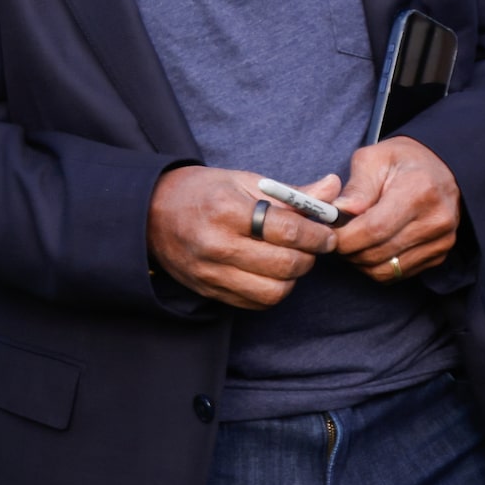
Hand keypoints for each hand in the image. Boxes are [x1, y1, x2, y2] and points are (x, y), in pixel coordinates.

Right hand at [146, 165, 336, 310]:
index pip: (287, 231)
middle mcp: (216, 245)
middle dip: (309, 257)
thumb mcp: (244, 181)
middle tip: (313, 246)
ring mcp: (210, 273)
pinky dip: (272, 291)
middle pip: (285, 264)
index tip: (327, 234)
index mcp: (226, 210)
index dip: (317, 235)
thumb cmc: (203, 193)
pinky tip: (270, 273)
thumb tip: (334, 190)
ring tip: (290, 260)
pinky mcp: (208, 291)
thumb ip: (291, 193)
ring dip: (292, 278)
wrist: (151, 213)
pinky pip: (255, 303)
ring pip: (274, 291)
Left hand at [331, 137, 460, 283]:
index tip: (328, 233)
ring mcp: (441, 241)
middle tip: (335, 237)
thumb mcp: (373, 159)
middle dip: (347, 250)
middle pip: (377, 253)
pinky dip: (376, 266)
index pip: (373, 229)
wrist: (441, 169)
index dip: (344, 237)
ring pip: (385, 270)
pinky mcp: (439, 255)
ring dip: (359, 261)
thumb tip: (338, 211)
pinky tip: (370, 247)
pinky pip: (397, 274)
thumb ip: (356, 188)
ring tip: (352, 241)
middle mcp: (436, 219)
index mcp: (419, 191)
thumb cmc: (402, 162)